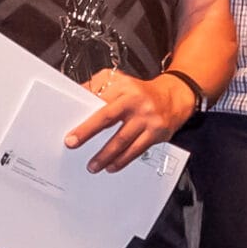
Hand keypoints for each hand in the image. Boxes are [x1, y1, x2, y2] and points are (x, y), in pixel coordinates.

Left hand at [66, 70, 193, 172]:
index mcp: (124, 88)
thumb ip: (98, 86)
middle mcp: (136, 102)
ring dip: (105, 155)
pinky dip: (123, 160)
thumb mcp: (120, 81)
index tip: (71, 131)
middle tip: (73, 144)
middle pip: (109, 119)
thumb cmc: (142, 92)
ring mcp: (148, 118)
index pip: (100, 103)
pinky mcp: (156, 133)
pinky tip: (113, 166)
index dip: (85, 118)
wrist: (175, 97)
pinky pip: (137, 150)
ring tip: (93, 165)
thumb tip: (77, 97)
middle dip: (88, 133)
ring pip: (123, 140)